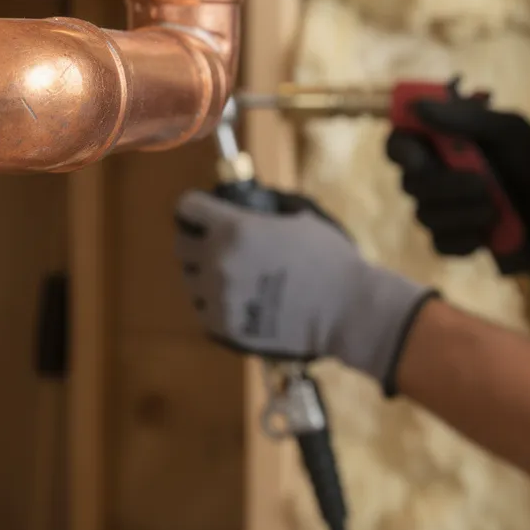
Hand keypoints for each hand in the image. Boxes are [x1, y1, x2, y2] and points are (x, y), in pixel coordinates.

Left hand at [174, 189, 435, 391]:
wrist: (348, 311)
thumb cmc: (330, 259)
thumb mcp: (299, 217)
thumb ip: (266, 209)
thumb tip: (249, 201)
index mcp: (233, 228)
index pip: (186, 207)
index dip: (194, 208)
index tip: (202, 212)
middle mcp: (217, 260)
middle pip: (181, 245)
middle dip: (196, 241)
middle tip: (214, 245)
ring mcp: (218, 296)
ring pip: (190, 280)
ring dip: (204, 275)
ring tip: (230, 276)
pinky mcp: (223, 327)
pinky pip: (202, 309)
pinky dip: (213, 303)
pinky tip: (234, 300)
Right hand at [385, 99, 529, 255]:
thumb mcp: (506, 128)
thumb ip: (464, 118)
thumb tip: (419, 106)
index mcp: (436, 144)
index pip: (397, 146)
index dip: (401, 153)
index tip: (421, 159)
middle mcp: (431, 175)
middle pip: (410, 185)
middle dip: (445, 187)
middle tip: (483, 185)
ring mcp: (441, 208)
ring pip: (425, 216)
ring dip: (461, 213)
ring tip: (495, 208)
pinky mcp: (455, 236)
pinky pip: (441, 244)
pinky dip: (463, 241)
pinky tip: (484, 234)